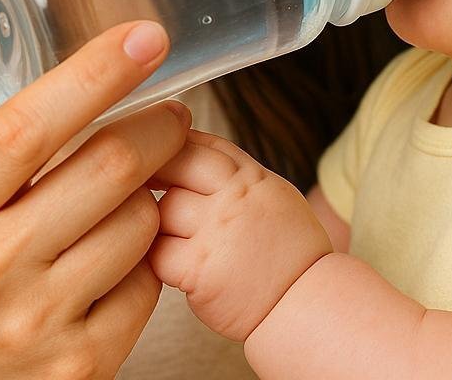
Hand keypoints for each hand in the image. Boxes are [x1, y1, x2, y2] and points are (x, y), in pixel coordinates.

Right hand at [0, 21, 190, 379]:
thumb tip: (44, 42)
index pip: (26, 126)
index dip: (94, 74)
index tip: (144, 37)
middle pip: (108, 168)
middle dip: (157, 126)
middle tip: (170, 112)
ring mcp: (37, 321)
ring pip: (140, 221)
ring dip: (150, 194)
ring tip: (130, 193)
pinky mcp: (82, 364)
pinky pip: (148, 281)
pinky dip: (145, 256)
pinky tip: (119, 253)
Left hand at [148, 130, 331, 342]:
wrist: (307, 307)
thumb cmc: (291, 257)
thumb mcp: (276, 198)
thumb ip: (238, 177)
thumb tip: (193, 154)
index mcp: (254, 179)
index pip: (204, 145)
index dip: (174, 144)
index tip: (157, 152)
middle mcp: (236, 199)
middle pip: (177, 165)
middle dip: (156, 174)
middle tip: (143, 186)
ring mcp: (217, 233)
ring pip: (164, 209)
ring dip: (159, 224)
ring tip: (173, 240)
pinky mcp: (199, 270)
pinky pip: (158, 253)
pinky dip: (159, 260)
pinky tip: (174, 268)